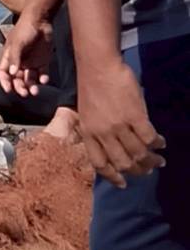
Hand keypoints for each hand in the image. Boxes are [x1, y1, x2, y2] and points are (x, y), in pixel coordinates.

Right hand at [0, 13, 53, 96]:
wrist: (41, 20)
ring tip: (35, 91)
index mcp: (9, 56)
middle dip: (19, 87)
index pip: (4, 72)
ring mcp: (31, 61)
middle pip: (17, 78)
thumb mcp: (17, 43)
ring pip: (30, 79)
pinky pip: (42, 73)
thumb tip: (12, 74)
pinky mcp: (43, 60)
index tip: (8, 90)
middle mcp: (20, 61)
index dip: (5, 81)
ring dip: (31, 86)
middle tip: (24, 93)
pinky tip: (44, 80)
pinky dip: (43, 79)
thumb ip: (14, 58)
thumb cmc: (25, 28)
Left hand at [78, 61, 165, 186]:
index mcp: (88, 133)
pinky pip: (149, 138)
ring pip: (138, 153)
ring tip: (159, 159)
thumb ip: (98, 130)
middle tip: (149, 169)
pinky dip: (157, 143)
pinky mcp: (134, 116)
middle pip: (123, 162)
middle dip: (138, 170)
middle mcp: (102, 133)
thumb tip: (117, 147)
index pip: (99, 163)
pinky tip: (161, 142)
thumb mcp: (88, 112)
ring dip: (151, 159)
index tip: (123, 184)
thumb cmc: (92, 85)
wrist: (98, 65)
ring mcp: (118, 125)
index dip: (112, 177)